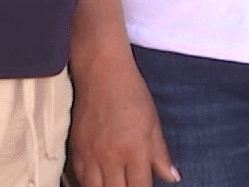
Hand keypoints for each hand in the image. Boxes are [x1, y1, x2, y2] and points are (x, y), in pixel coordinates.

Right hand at [69, 54, 179, 186]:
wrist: (101, 73)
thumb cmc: (131, 93)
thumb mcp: (153, 123)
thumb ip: (160, 155)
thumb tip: (172, 176)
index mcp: (135, 151)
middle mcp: (111, 157)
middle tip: (131, 184)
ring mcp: (90, 155)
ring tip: (116, 183)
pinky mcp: (76, 150)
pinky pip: (80, 178)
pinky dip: (90, 183)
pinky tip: (99, 181)